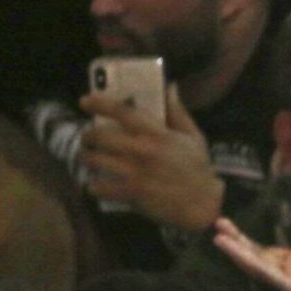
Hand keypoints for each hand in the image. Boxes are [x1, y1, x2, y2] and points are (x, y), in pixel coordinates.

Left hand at [79, 84, 222, 230]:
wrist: (205, 204)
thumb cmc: (198, 169)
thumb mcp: (193, 137)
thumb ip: (178, 112)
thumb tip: (170, 86)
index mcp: (157, 134)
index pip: (122, 112)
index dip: (99, 103)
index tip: (84, 101)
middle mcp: (142, 150)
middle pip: (99, 136)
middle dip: (88, 136)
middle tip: (88, 138)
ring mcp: (135, 173)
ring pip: (94, 160)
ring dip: (86, 158)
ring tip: (88, 158)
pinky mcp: (131, 194)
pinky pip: (99, 187)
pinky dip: (93, 186)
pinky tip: (96, 184)